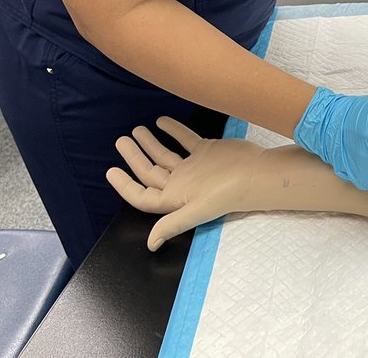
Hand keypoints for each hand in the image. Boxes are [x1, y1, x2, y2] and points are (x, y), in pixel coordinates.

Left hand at [107, 117, 264, 250]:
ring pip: (165, 155)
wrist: (257, 173)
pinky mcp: (207, 152)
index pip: (142, 195)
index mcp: (175, 199)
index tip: (110, 170)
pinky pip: (185, 140)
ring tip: (136, 130)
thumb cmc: (228, 194)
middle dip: (134, 157)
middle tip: (121, 140)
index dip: (125, 185)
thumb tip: (150, 245)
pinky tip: (161, 121)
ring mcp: (194, 167)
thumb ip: (172, 224)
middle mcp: (182, 183)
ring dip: (150, 143)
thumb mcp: (197, 210)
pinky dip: (173, 131)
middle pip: (150, 171)